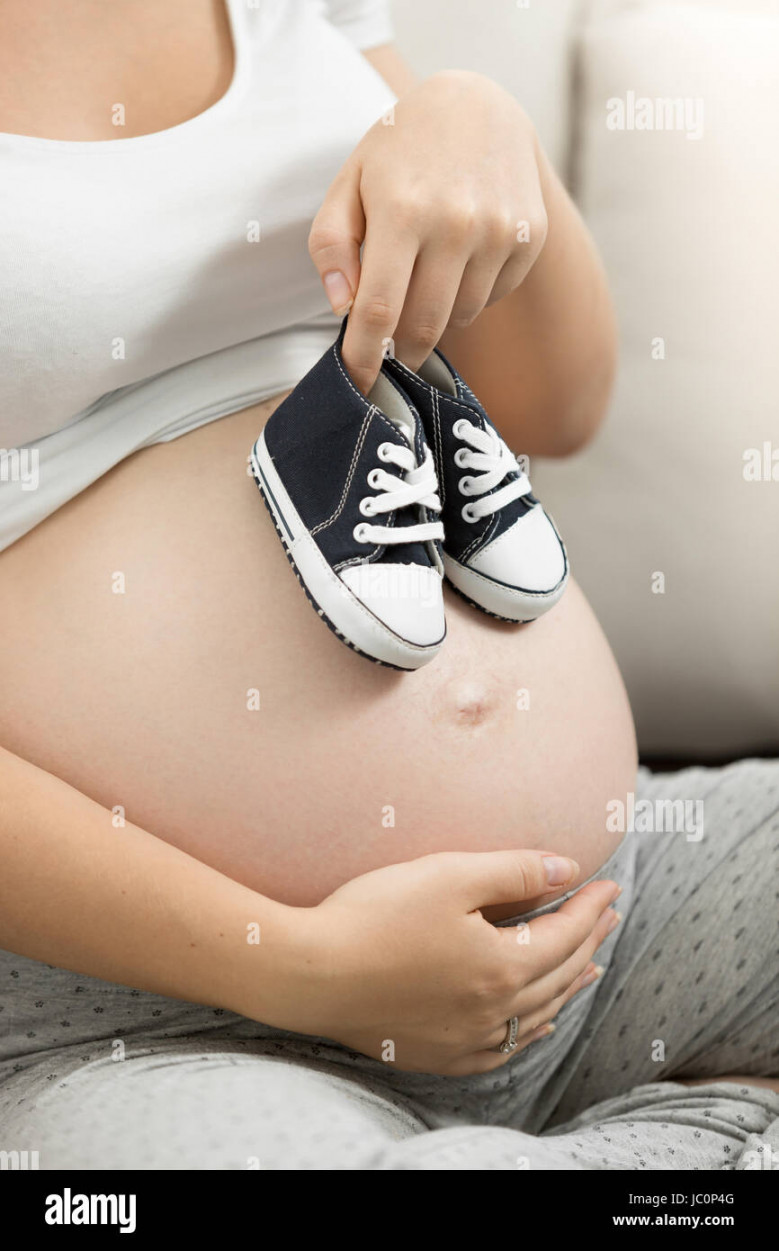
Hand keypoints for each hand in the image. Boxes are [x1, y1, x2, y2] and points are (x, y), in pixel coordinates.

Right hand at [288, 849, 620, 1075]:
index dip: (590, 906)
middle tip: (608, 916)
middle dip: (588, 940)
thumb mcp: (448, 875)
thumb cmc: (374, 916)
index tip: (610, 884)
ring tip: (589, 967)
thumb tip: (566, 868)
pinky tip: (536, 1022)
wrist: (308, 974)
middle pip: (559, 975)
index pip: (565, 933)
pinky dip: (530, 1031)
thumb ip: (513, 872)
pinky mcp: (436, 1054)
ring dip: (568, 987)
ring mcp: (465, 1040)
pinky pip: (502, 1050)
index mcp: (502, 966)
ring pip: (537, 1017)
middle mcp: (493, 1012)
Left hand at [308, 70, 547, 393]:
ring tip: (427, 267)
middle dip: (400, 348)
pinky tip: (462, 251)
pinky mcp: (529, 238)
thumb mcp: (350, 182)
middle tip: (388, 341)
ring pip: (459, 316)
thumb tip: (342, 306)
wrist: (479, 106)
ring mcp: (499, 232)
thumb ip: (331, 245)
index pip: (378, 310)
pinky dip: (471, 291)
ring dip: (436, 313)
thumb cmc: (401, 151)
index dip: (364, 356)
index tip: (357, 385)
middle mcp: (457, 224)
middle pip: (422, 327)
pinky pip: (491, 297)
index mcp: (403, 210)